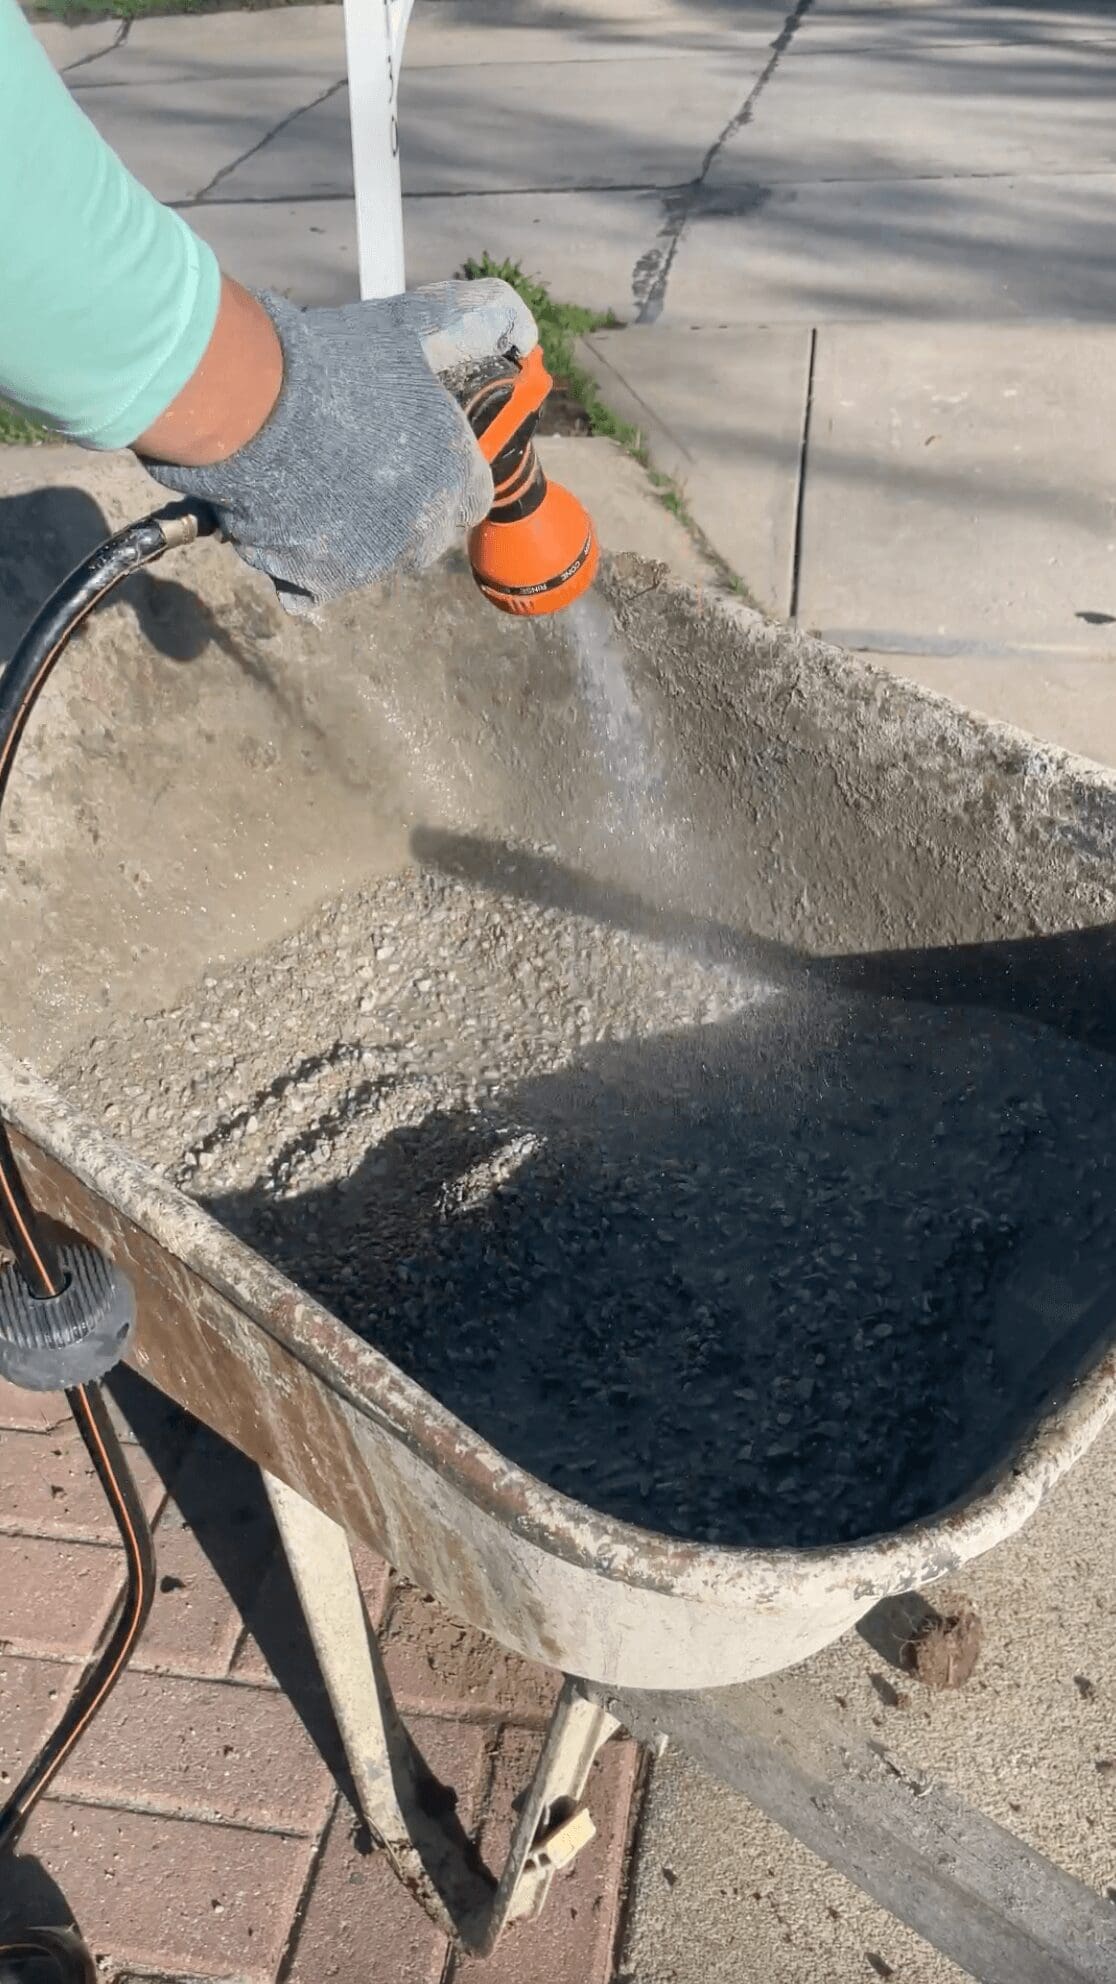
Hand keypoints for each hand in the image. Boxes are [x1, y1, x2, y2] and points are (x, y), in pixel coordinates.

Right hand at [145, 278, 537, 612]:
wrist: (253, 406)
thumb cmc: (335, 364)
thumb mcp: (410, 329)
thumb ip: (472, 324)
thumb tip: (523, 331)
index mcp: (454, 478)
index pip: (472, 498)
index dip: (444, 476)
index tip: (414, 456)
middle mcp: (422, 530)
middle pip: (426, 534)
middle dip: (403, 509)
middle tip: (360, 466)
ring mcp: (372, 562)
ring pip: (375, 558)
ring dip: (358, 533)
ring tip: (319, 482)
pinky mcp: (320, 580)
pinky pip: (319, 583)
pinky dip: (305, 562)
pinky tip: (288, 519)